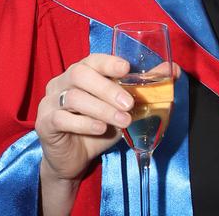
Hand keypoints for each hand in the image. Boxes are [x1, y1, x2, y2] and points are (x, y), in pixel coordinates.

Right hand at [35, 54, 132, 184]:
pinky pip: (61, 118)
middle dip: (108, 88)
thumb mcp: (124, 107)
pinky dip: (84, 123)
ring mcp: (50, 101)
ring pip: (74, 97)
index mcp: (82, 72)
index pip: (93, 59)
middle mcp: (63, 82)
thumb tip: (173, 70)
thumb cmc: (100, 126)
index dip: (109, 62)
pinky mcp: (44, 123)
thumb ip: (145, 87)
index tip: (126, 68)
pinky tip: (100, 129)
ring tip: (122, 121)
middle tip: (129, 104)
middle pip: (81, 74)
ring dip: (102, 109)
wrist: (75, 158)